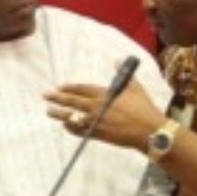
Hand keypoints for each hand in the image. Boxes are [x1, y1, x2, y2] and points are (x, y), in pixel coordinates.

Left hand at [44, 78, 163, 150]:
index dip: (70, 87)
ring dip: (60, 114)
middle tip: (46, 95)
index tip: (60, 86)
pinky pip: (81, 131)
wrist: (150, 132)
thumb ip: (122, 74)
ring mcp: (97, 122)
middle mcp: (98, 107)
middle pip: (73, 101)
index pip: (82, 89)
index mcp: (106, 94)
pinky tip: (65, 125)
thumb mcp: (135, 88)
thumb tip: (117, 60)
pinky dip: (72, 128)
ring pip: (74, 117)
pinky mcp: (99, 135)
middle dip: (58, 98)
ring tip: (49, 111)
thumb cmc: (144, 109)